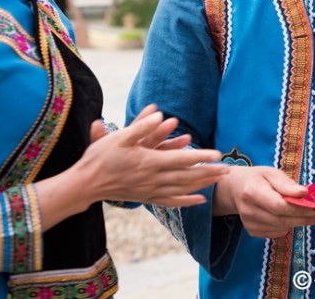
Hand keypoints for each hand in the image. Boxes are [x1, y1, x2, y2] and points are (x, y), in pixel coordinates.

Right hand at [77, 105, 227, 207]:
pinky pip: (171, 201)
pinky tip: (200, 200)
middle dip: (209, 173)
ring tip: (220, 180)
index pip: (182, 160)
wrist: (85, 184)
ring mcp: (150, 190)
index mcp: (149, 162)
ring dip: (203, 185)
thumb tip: (161, 113)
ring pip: (183, 189)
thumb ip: (141, 126)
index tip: (218, 154)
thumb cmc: (100, 157)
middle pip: (187, 176)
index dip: (201, 157)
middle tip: (229, 170)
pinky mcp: (147, 197)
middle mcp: (153, 178)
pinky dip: (187, 201)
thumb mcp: (119, 136)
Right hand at [212, 166, 314, 238]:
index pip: (278, 206)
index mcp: (252, 192)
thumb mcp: (271, 173)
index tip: (314, 208)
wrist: (236, 189)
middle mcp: (249, 210)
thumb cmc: (257, 178)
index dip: (298, 209)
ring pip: (281, 228)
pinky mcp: (252, 232)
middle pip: (282, 220)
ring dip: (298, 223)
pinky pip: (277, 233)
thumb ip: (286, 184)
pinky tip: (291, 217)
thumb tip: (303, 193)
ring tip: (312, 215)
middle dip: (304, 218)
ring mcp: (249, 224)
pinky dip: (287, 226)